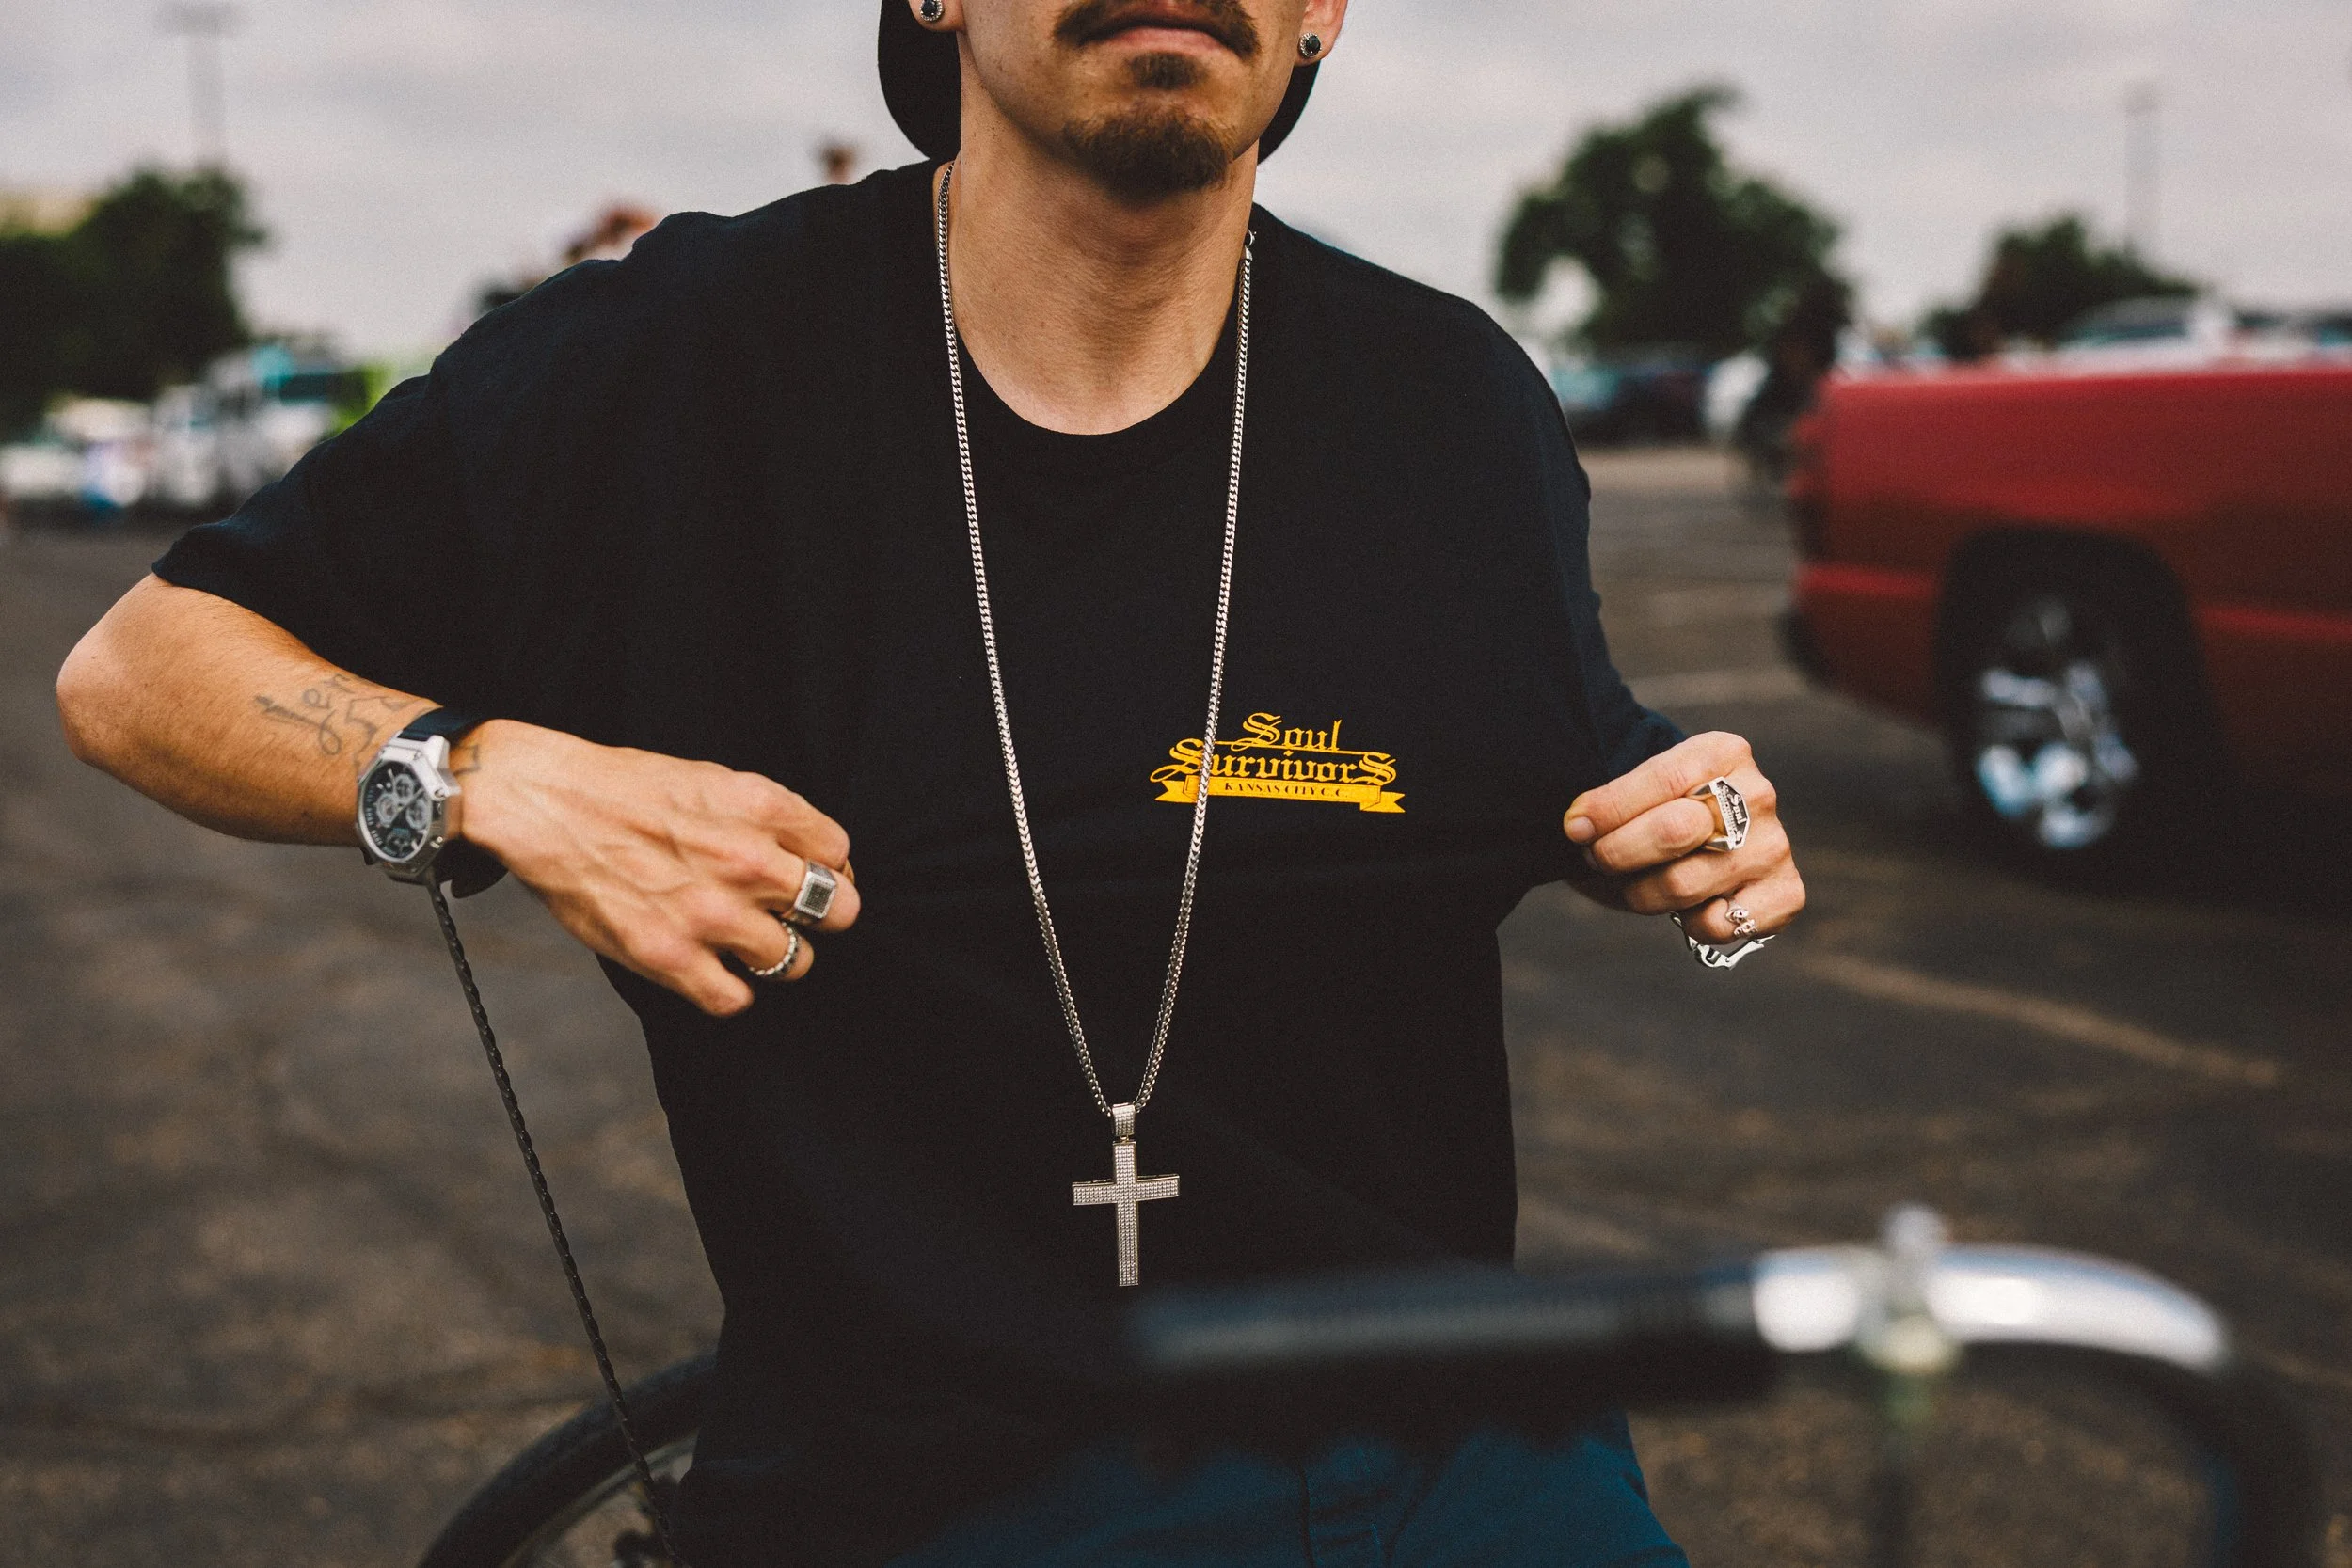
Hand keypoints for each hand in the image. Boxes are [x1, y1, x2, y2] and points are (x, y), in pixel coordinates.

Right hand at [454, 722, 860, 1015]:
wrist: (546, 804)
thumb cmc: (627, 790)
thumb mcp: (714, 779)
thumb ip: (770, 819)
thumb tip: (814, 859)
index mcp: (762, 809)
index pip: (839, 855)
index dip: (826, 869)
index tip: (803, 877)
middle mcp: (747, 861)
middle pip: (839, 912)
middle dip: (818, 916)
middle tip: (784, 915)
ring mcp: (711, 912)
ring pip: (795, 961)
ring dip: (774, 954)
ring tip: (743, 941)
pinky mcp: (670, 956)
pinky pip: (735, 999)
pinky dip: (729, 989)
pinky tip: (711, 967)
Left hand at [1562, 731, 1804, 944]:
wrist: (1700, 840)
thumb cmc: (1657, 811)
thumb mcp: (1635, 792)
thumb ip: (1611, 803)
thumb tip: (1578, 827)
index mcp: (1723, 752)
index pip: (1660, 780)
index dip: (1609, 809)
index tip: (1575, 827)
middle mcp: (1757, 795)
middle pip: (1673, 832)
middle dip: (1618, 853)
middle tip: (1599, 858)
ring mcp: (1774, 846)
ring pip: (1683, 885)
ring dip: (1642, 893)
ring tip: (1637, 882)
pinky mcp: (1785, 894)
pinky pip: (1721, 925)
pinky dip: (1692, 924)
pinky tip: (1689, 907)